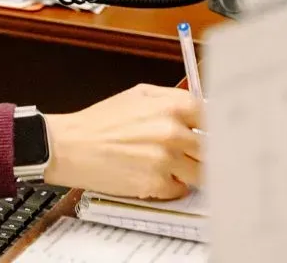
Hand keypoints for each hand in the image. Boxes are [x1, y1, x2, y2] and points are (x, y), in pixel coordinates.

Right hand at [42, 84, 201, 200]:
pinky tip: (153, 176)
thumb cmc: (101, 121)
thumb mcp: (138, 95)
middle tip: (192, 154)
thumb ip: (172, 100)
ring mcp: (166, 160)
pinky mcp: (156, 184)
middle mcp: (172, 132)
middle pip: (213, 150)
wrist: (70, 146)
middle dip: (203, 154)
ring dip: (189, 172)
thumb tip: (203, 110)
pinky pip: (180, 190)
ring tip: (169, 166)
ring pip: (201, 173)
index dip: (215, 128)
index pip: (215, 119)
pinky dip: (171, 187)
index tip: (216, 135)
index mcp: (171, 106)